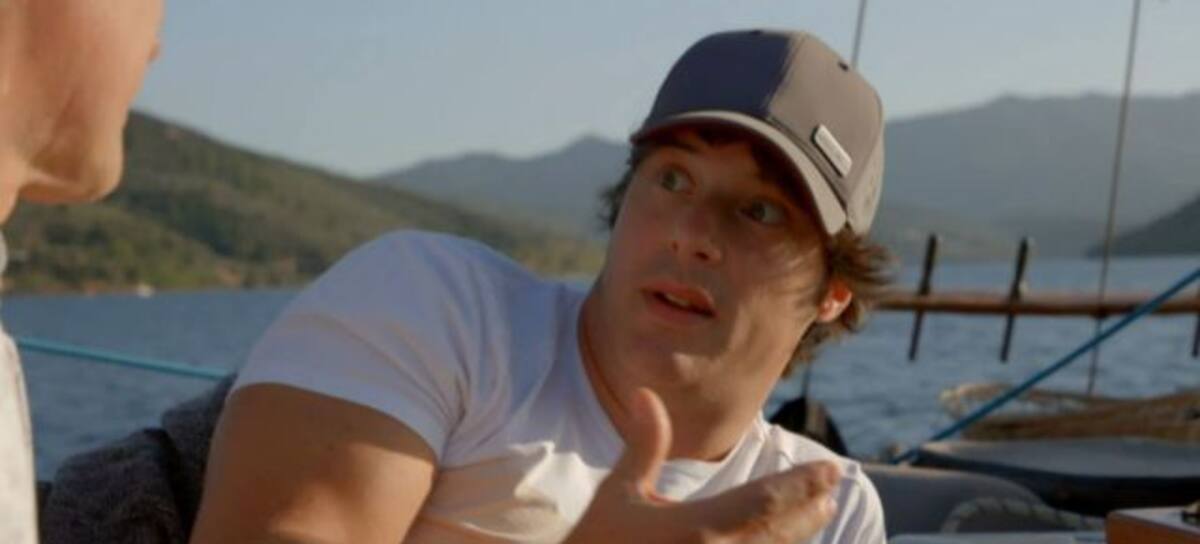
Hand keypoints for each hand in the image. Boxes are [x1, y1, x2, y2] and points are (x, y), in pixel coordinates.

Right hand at [564, 388, 840, 543]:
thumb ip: (644, 444)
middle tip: (833, 486)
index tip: (832, 469)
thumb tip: (646, 392)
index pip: (764, 501)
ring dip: (798, 534)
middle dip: (808, 507)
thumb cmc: (596, 543)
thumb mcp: (618, 492)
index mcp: (694, 528)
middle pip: (779, 532)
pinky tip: (779, 541)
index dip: (802, 485)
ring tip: (818, 512)